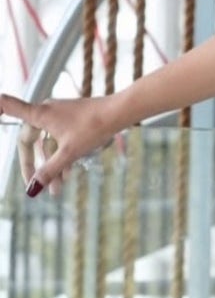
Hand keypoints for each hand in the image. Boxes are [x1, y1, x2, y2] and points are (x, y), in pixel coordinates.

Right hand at [0, 92, 120, 196]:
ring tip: (57, 189)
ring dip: (52, 165)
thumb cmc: (93, 128)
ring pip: (49, 143)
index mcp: (39, 114)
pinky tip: (68, 175)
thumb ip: (50, 170)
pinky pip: (61, 140)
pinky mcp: (74, 119)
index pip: (9, 107)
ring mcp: (60, 115)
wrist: (120, 114)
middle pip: (31, 140)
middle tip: (37, 186)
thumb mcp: (70, 153)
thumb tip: (32, 189)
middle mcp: (46, 111)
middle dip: (36, 165)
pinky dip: (63, 156)